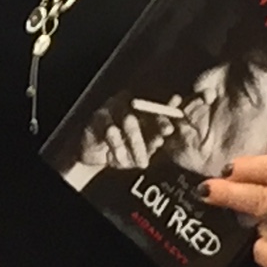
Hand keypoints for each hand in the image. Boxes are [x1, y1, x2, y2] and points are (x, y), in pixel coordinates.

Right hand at [59, 98, 186, 188]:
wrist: (93, 154)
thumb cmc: (121, 148)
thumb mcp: (140, 148)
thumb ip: (152, 141)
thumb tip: (162, 139)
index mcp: (140, 106)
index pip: (156, 105)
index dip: (166, 112)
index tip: (173, 124)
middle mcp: (126, 102)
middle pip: (144, 110)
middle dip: (155, 126)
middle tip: (160, 142)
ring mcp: (111, 108)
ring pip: (129, 122)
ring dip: (137, 145)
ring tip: (142, 163)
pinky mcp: (97, 119)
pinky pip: (110, 131)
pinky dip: (118, 148)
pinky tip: (120, 160)